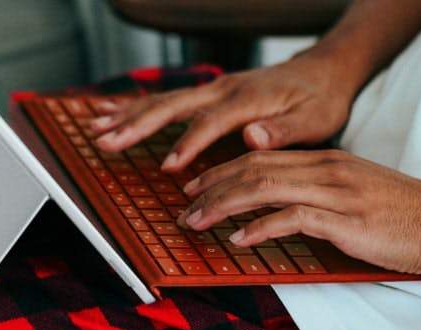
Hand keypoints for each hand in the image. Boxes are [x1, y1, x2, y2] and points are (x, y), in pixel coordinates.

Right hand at [90, 56, 356, 172]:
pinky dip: (139, 107)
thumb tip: (252, 135)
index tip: (169, 166)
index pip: (212, 122)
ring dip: (129, 115)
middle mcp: (225, 89)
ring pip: (164, 100)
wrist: (324, 71)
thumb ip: (284, 130)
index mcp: (249, 99)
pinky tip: (114, 113)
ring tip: (96, 129)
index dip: (190, 143)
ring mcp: (214, 89)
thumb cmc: (321, 100)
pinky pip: (169, 99)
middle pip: (174, 105)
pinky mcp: (210, 93)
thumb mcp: (316, 120)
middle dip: (137, 124)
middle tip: (106, 140)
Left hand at [176, 149, 420, 277]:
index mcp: (327, 162)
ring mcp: (336, 192)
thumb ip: (323, 197)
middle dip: (212, 186)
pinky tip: (238, 240)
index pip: (263, 158)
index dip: (224, 171)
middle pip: (254, 168)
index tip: (197, 187)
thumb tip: (286, 214)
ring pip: (264, 187)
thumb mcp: (359, 196)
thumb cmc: (408, 218)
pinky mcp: (346, 219)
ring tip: (196, 221)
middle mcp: (327, 170)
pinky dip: (260, 228)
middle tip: (183, 205)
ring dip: (223, 205)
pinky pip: (292, 218)